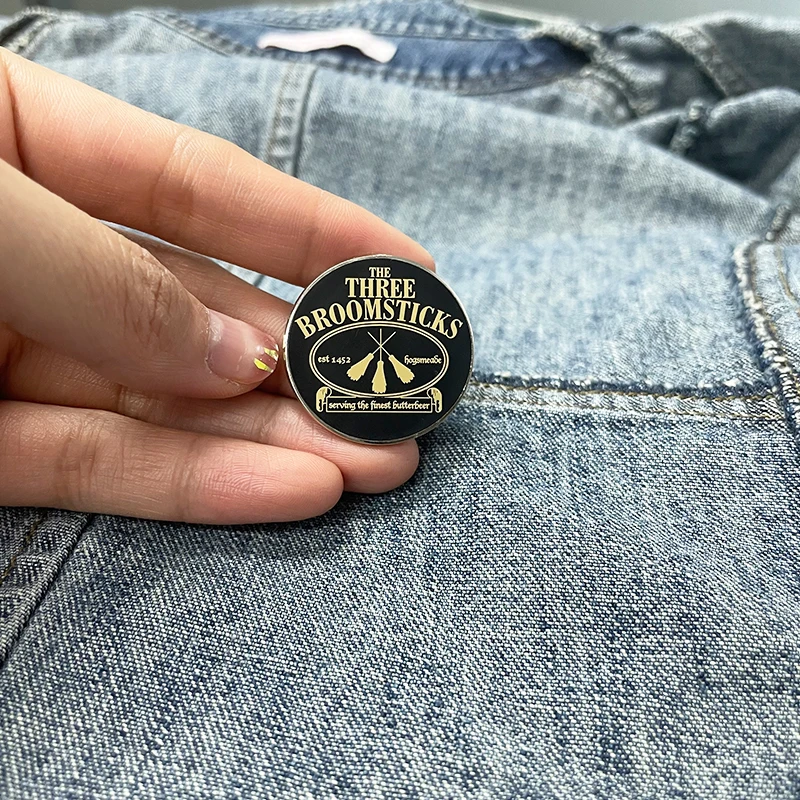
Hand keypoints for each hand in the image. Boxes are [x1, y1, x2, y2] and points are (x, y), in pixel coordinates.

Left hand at [0, 49, 432, 523]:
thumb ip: (110, 283)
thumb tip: (241, 358)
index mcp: (16, 151)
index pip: (198, 189)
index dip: (311, 230)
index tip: (409, 268)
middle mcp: (29, 258)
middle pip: (194, 310)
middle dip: (303, 361)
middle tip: (399, 403)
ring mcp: (1, 358)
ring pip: (158, 403)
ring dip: (270, 439)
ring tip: (374, 464)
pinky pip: (93, 465)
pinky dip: (189, 486)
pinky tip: (290, 491)